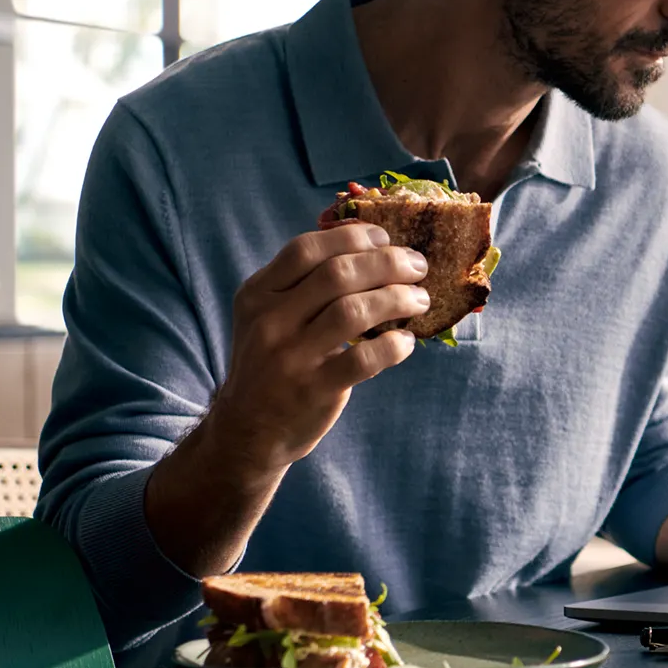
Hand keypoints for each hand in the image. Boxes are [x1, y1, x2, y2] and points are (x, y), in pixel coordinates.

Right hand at [210, 223, 429, 469]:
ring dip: (397, 299)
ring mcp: (290, 356)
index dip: (351, 237)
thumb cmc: (272, 362)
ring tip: (420, 300)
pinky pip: (364, 358)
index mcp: (258, 293)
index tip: (384, 238)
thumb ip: (303, 284)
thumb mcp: (267, 316)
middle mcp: (270, 320)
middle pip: (338, 274)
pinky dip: (394, 346)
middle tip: (417, 266)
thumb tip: (369, 248)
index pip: (306, 249)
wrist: (248, 430)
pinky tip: (406, 342)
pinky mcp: (313, 389)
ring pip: (354, 311)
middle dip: (387, 263)